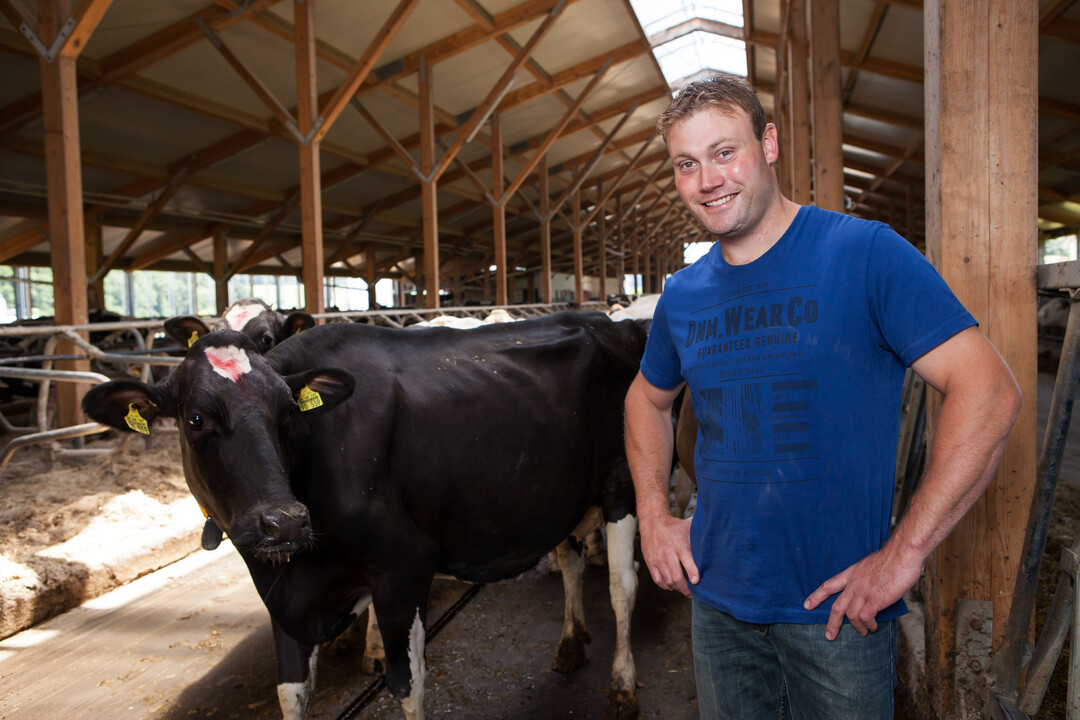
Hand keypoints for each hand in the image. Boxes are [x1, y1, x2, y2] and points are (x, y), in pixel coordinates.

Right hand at [638, 513, 697, 596]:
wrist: (652, 523)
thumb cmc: (675, 527)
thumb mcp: (688, 528)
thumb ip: (700, 537)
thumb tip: (718, 541)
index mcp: (679, 544)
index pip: (687, 561)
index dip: (692, 573)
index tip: (697, 581)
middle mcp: (667, 553)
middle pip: (676, 577)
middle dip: (686, 589)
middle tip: (692, 593)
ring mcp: (657, 559)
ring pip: (668, 581)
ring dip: (677, 588)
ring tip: (683, 589)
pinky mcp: (650, 563)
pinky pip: (658, 580)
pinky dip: (666, 586)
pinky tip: (672, 586)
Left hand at [802, 544, 921, 639]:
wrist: (902, 553)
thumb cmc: (893, 558)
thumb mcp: (871, 565)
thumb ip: (866, 578)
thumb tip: (869, 589)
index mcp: (852, 573)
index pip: (829, 585)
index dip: (817, 596)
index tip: (807, 605)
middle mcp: (854, 583)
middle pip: (837, 606)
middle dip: (832, 623)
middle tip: (829, 635)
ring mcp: (863, 591)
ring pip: (850, 615)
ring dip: (857, 627)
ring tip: (863, 632)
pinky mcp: (875, 599)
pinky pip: (865, 617)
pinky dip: (868, 624)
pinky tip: (873, 626)